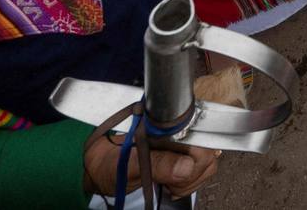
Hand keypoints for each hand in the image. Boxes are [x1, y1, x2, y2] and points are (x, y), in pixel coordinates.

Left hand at [84, 138, 219, 199]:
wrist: (98, 169)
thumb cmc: (108, 163)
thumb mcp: (128, 165)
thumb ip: (156, 164)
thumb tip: (186, 166)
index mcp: (168, 123)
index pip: (203, 134)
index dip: (197, 156)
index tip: (179, 172)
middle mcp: (179, 130)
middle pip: (208, 151)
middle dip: (191, 174)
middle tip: (169, 181)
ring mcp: (183, 144)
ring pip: (207, 163)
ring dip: (190, 180)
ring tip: (169, 182)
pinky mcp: (184, 158)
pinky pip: (202, 171)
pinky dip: (189, 183)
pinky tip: (173, 183)